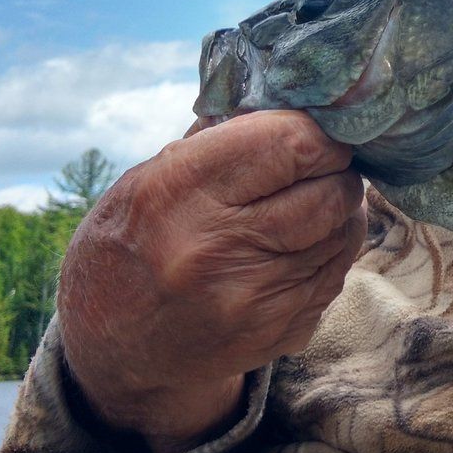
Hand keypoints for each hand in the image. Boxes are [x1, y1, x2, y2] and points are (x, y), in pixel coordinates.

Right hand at [56, 110, 364, 452]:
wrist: (110, 352)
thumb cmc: (128, 246)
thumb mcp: (146, 179)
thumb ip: (218, 138)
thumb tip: (293, 100)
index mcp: (179, 192)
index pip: (293, 143)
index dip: (318, 132)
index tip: (317, 132)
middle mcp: (218, 247)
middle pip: (332, 189)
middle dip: (336, 171)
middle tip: (322, 167)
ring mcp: (253, 298)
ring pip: (343, 232)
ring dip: (339, 213)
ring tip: (308, 205)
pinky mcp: (279, 333)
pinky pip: (335, 275)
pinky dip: (329, 254)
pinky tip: (299, 248)